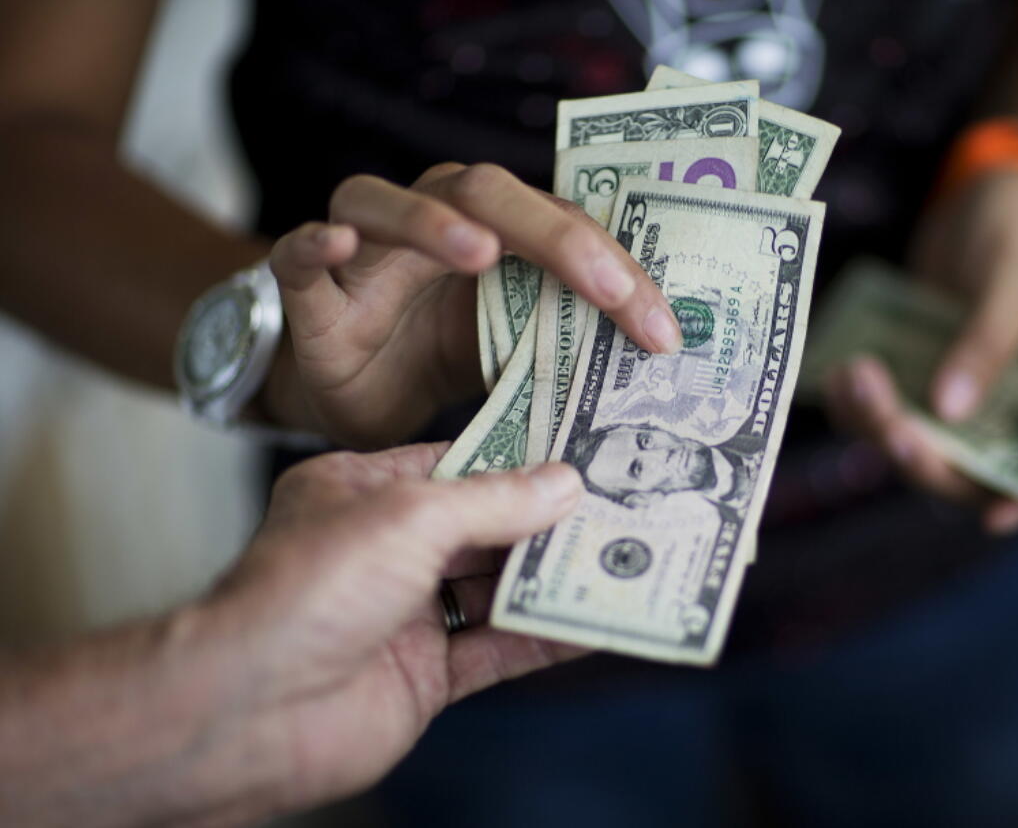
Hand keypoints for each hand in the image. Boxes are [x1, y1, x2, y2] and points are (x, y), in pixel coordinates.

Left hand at [201, 444, 583, 815]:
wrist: (251, 710)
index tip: (579, 452)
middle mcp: (382, 551)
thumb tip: (564, 484)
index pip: (453, 464)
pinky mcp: (422, 677)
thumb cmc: (308, 589)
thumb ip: (493, 500)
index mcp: (360, 492)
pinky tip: (592, 621)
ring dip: (551, 577)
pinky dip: (544, 637)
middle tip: (616, 505)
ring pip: (493, 590)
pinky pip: (496, 651)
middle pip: (481, 528)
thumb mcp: (409, 516)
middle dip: (544, 521)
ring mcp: (403, 616)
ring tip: (620, 556)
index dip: (517, 459)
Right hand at [260, 164, 680, 447]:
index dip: (617, 272)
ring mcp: (365, 249)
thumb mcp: (509, 351)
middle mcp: (431, 220)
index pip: (561, 225)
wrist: (355, 393)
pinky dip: (316, 242)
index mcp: (492, 230)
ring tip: (481, 253)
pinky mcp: (310, 290)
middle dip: (556, 238)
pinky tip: (337, 245)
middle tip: (608, 290)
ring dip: (435, 222)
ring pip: (389, 203)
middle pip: (486, 192)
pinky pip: (299, 254)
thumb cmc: (438, 358)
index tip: (662, 332)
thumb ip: (557, 339)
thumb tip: (648, 364)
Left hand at [824, 172, 1017, 532]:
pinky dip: (856, 404)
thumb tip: (949, 411)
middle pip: (969, 469)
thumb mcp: (1013, 275)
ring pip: (916, 444)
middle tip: (889, 426)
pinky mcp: (913, 381)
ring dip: (879, 426)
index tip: (994, 518)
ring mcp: (956, 399)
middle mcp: (1008, 408)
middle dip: (926, 458)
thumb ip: (987, 341)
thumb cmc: (1017, 229)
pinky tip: (835, 373)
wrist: (979, 197)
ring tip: (853, 374)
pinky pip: (881, 413)